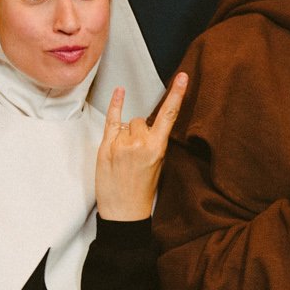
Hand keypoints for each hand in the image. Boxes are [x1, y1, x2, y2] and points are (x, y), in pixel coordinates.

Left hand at [96, 73, 188, 220]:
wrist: (124, 212)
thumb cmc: (141, 191)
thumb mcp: (158, 166)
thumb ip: (154, 143)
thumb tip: (148, 126)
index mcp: (158, 148)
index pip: (169, 115)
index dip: (177, 94)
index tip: (182, 77)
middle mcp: (140, 143)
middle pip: (142, 120)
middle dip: (139, 130)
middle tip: (136, 153)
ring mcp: (122, 144)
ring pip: (128, 123)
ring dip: (125, 133)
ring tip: (124, 156)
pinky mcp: (106, 146)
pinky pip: (112, 119)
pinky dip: (116, 104)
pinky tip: (119, 92)